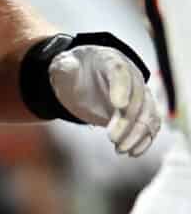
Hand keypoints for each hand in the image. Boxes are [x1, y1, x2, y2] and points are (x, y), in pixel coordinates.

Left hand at [50, 42, 159, 156]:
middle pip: (137, 99)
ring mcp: (138, 95)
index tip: (118, 105)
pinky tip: (134, 152)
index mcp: (112, 61)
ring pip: (147, 114)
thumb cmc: (73, 70)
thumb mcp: (63, 65)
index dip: (121, 88)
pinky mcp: (139, 112)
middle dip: (127, 120)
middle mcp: (131, 78)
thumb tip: (68, 67)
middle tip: (112, 138)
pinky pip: (150, 125)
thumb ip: (65, 66)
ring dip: (137, 133)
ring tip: (120, 149)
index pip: (121, 73)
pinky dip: (145, 139)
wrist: (82, 77)